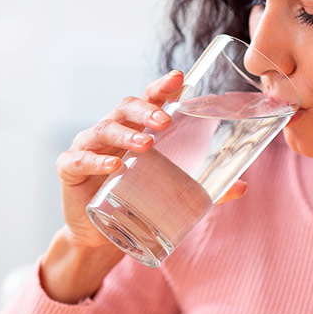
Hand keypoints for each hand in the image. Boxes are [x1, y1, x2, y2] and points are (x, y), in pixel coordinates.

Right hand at [55, 70, 246, 249]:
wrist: (99, 235)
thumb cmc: (136, 200)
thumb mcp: (170, 192)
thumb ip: (204, 189)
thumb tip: (243, 187)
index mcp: (136, 128)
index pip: (149, 99)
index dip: (162, 87)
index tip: (179, 78)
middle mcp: (112, 132)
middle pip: (125, 108)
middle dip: (145, 109)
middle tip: (164, 121)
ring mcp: (88, 148)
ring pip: (104, 129)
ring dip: (126, 134)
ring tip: (146, 144)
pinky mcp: (69, 169)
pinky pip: (79, 160)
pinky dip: (95, 162)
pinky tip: (113, 168)